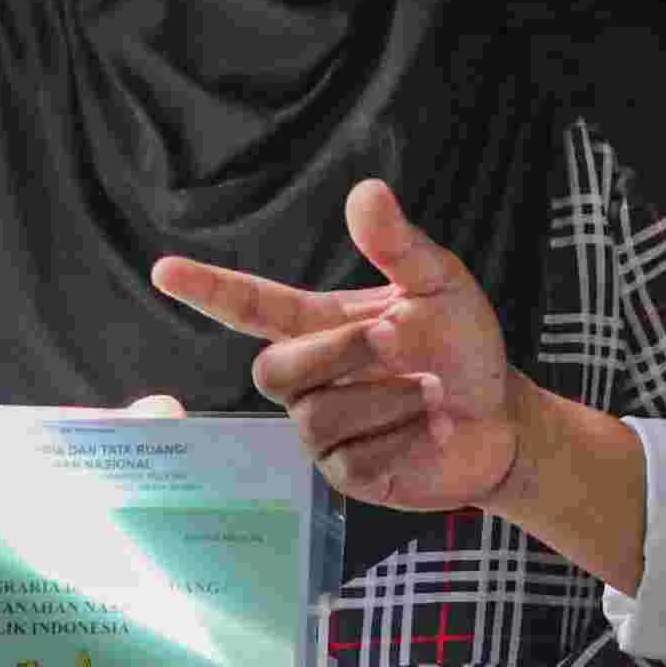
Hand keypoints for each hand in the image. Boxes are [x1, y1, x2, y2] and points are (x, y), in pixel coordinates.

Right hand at [150, 181, 520, 511]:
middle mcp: (310, 379)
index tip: (163, 270)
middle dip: (340, 353)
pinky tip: (434, 430)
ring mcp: (323, 431)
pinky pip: (353, 460)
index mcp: (319, 325)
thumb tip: (366, 191)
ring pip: (318, 418)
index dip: (208, 290)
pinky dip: (403, 440)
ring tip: (435, 391)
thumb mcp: (439, 285)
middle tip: (402, 340)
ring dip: (388, 399)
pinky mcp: (347, 475)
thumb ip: (398, 246)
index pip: (249, 306)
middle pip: (274, 370)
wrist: (502, 420)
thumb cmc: (462, 347)